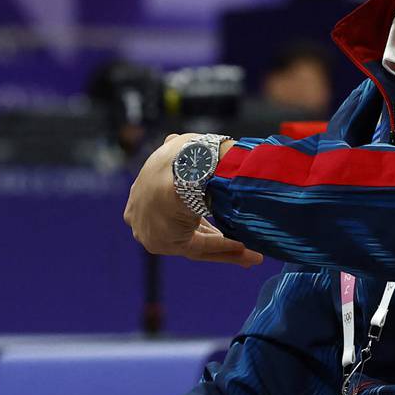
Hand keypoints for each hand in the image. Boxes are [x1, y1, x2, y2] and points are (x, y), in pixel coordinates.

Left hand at [123, 134, 264, 266]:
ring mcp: (154, 232)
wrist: (178, 167)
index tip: (216, 213)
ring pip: (196, 242)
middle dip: (214, 235)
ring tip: (252, 255)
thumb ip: (172, 148)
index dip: (196, 212)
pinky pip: (201, 248)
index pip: (170, 206)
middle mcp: (143, 216)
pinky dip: (224, 249)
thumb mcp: (174, 146)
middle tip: (240, 243)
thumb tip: (172, 139)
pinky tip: (247, 252)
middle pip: (185, 229)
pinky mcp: (170, 244)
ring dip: (226, 248)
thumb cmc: (179, 155)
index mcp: (142, 191)